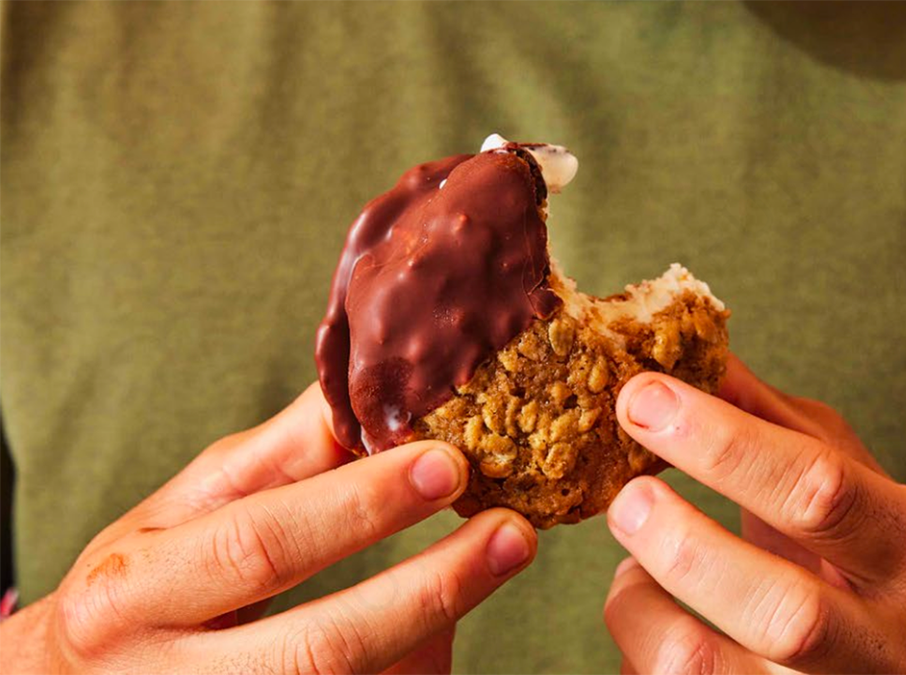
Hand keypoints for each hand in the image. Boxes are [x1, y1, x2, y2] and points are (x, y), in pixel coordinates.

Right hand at [0, 383, 536, 673]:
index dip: (360, 507)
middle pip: (317, 649)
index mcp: (135, 590)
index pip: (262, 544)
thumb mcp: (185, 512)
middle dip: (426, 590)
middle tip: (510, 532)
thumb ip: (276, 460)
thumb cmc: (141, 586)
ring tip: (500, 562)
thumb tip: (368, 389)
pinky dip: (414, 672)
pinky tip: (445, 628)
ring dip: (434, 634)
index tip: (449, 463)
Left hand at [603, 357, 905, 673]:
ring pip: (699, 669)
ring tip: (633, 565)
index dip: (722, 442)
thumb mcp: (841, 479)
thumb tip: (682, 346)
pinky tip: (652, 616)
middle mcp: (898, 652)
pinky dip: (633, 647)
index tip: (642, 398)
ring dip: (638, 604)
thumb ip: (768, 419)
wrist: (899, 674)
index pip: (823, 493)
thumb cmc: (861, 559)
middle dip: (683, 545)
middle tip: (627, 498)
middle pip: (784, 612)